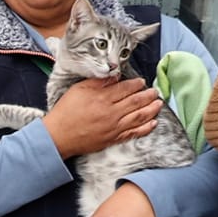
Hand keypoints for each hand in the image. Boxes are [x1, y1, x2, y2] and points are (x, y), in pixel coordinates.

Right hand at [41, 76, 161, 158]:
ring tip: (159, 104)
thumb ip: (97, 82)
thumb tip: (114, 77)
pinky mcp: (112, 139)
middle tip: (155, 91)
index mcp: (102, 98)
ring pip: (138, 117)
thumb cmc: (66, 111)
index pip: (125, 89)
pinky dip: (145, 128)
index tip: (142, 82)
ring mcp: (113, 127)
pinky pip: (133, 133)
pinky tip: (153, 123)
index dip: (136, 84)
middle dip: (148, 96)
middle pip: (135, 102)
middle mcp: (111, 113)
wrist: (58, 136)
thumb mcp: (78, 90)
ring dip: (151, 110)